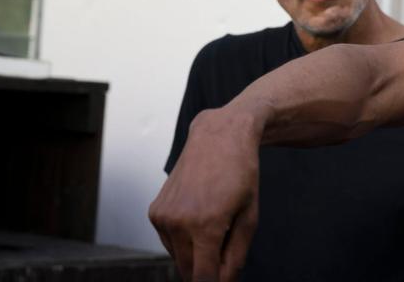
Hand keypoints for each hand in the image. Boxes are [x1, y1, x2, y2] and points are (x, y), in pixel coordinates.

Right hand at [149, 106, 261, 281]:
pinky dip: (183, 239)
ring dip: (195, 253)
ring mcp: (163, 217)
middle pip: (190, 271)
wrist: (219, 136)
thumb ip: (236, 256)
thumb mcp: (249, 216)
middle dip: (208, 269)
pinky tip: (198, 214)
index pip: (204, 279)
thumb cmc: (241, 174)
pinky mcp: (154, 212)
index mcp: (206, 225)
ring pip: (178, 258)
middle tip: (225, 245)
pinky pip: (169, 242)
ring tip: (214, 222)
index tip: (221, 281)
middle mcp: (179, 223)